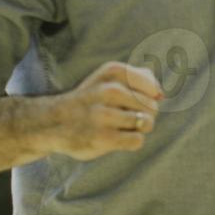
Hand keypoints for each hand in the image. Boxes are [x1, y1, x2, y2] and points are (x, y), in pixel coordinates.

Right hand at [48, 61, 164, 159]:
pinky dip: (131, 142)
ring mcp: (104, 115)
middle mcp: (109, 90)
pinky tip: (116, 138)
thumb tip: (162, 93)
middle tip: (123, 116)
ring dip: (138, 128)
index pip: (153, 87)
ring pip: (147, 123)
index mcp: (112, 72)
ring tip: (119, 126)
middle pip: (153, 106)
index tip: (132, 100)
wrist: (52, 122)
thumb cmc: (90, 100)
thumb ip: (139, 77)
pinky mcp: (103, 138)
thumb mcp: (108, 79)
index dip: (149, 98)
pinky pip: (137, 140)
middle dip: (145, 114)